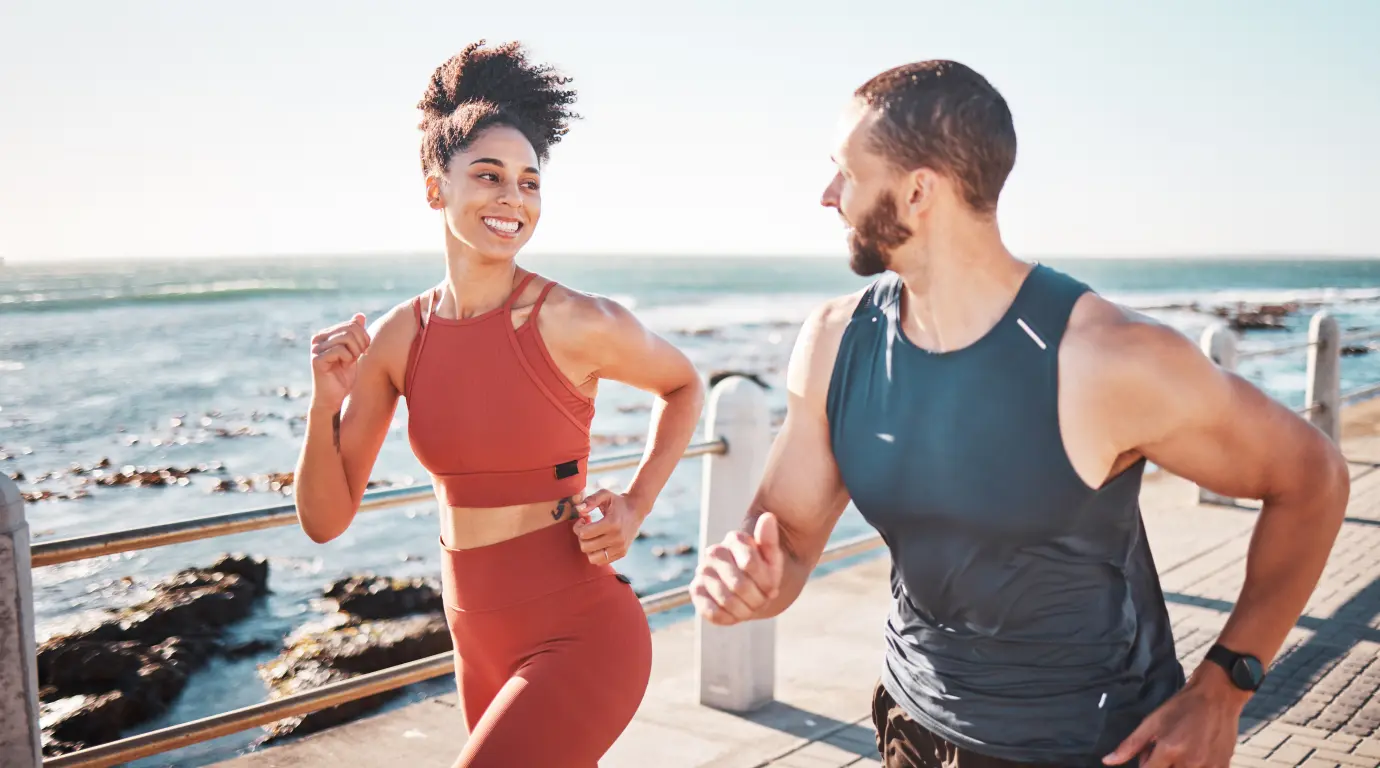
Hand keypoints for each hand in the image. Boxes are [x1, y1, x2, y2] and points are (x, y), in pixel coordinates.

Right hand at [309, 314, 369, 412]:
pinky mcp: (316, 359)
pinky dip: (348, 358)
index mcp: (325, 334)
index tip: (363, 350)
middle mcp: (317, 339)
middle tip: (359, 356)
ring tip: (350, 361)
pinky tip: (343, 365)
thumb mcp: (354, 352)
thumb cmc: (344, 376)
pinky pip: (340, 350)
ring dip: (355, 351)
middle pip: (350, 329)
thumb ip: (355, 334)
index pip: (352, 324)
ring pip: (346, 338)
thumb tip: (359, 315)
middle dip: (361, 343)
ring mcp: (315, 348)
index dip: (364, 337)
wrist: (334, 398)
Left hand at [572, 490, 644, 564]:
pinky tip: (598, 542)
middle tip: (587, 528)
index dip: (578, 527)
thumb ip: (591, 500)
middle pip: (586, 547)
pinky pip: (601, 562)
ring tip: (592, 537)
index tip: (583, 520)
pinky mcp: (622, 553)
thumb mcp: (605, 495)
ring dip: (588, 548)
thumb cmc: (617, 502)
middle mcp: (617, 538)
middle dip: (581, 537)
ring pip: (592, 558)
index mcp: (612, 523)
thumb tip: (579, 510)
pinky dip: (596, 554)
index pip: (584, 533)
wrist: (636, 510)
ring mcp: (620, 548)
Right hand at [689, 513, 783, 625]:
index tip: (773, 588)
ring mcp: (703, 571)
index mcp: (735, 539)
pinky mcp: (696, 590)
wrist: (751, 584)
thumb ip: (770, 540)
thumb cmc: (764, 570)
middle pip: (739, 585)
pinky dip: (729, 617)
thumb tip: (768, 517)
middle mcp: (714, 552)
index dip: (766, 583)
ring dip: (745, 610)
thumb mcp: (773, 558)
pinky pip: (712, 612)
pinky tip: (737, 613)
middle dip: (757, 599)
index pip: (750, 564)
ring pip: (726, 600)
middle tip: (764, 601)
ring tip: (752, 606)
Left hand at [1102, 676, 1243, 766]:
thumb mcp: (1152, 722)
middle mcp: (1190, 763)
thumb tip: (1108, 761)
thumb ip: (1130, 745)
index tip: (1148, 756)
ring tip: (1179, 752)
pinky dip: (1193, 766)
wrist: (1217, 697)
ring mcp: (1209, 767)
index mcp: (1169, 750)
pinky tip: (1194, 754)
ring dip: (1176, 766)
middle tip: (1163, 751)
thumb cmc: (1182, 707)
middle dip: (1160, 765)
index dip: (1145, 764)